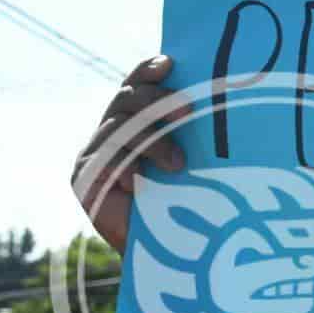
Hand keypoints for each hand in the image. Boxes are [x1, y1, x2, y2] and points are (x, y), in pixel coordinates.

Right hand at [70, 56, 190, 253]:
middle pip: (127, 99)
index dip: (148, 70)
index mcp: (138, 119)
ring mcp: (95, 153)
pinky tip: (139, 183)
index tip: (169, 64)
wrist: (171, 248)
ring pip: (120, 128)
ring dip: (153, 142)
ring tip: (178, 165)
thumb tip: (228, 93)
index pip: (137, 83)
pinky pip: (105, 159)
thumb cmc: (192, 197)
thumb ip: (197, 128)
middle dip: (157, 100)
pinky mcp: (85, 178)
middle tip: (188, 111)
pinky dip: (127, 165)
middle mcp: (112, 130)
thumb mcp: (198, 155)